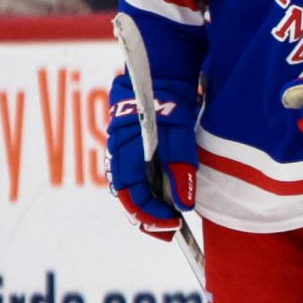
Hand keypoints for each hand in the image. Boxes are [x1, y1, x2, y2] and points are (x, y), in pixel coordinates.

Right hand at [105, 76, 199, 239]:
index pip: (131, 192)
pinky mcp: (132, 150)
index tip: (174, 223)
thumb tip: (184, 204)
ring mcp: (123, 151)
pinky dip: (149, 196)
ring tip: (170, 226)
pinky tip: (165, 204)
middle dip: (148, 219)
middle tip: (172, 233)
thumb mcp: (180, 129)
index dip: (150, 213)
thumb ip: (181, 165)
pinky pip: (135, 180)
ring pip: (130, 191)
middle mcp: (118, 152)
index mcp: (125, 147)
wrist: (160, 70)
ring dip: (148, 211)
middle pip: (127, 197)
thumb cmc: (170, 96)